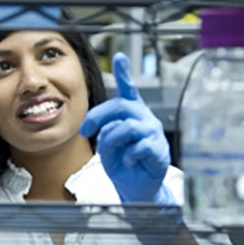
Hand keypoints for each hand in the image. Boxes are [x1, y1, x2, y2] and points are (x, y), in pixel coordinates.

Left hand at [80, 52, 173, 205]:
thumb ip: (105, 130)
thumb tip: (103, 129)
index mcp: (131, 114)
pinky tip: (128, 162)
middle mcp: (144, 119)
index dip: (124, 72)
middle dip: (97, 117)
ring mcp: (153, 134)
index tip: (119, 56)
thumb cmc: (122, 162)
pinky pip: (140, 147)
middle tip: (85, 131)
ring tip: (108, 151)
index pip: (128, 90)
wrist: (135, 187)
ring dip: (111, 139)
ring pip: (128, 127)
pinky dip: (128, 155)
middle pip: (120, 106)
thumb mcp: (107, 143)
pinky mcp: (159, 151)